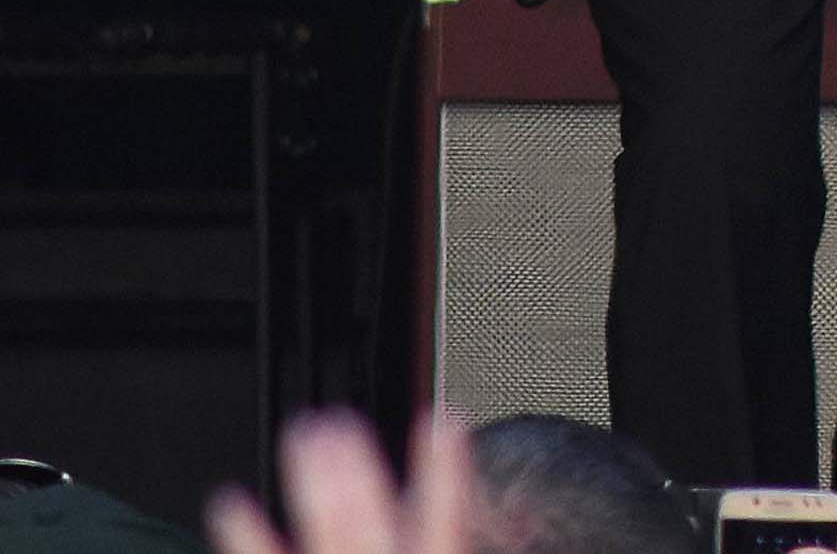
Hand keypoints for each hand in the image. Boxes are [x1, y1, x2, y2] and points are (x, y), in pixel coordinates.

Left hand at [208, 410, 470, 553]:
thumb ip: (441, 532)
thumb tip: (494, 522)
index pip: (442, 516)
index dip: (445, 466)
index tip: (444, 418)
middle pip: (366, 515)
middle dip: (352, 464)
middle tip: (339, 418)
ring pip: (324, 527)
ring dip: (311, 478)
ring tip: (303, 432)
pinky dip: (245, 533)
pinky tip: (228, 502)